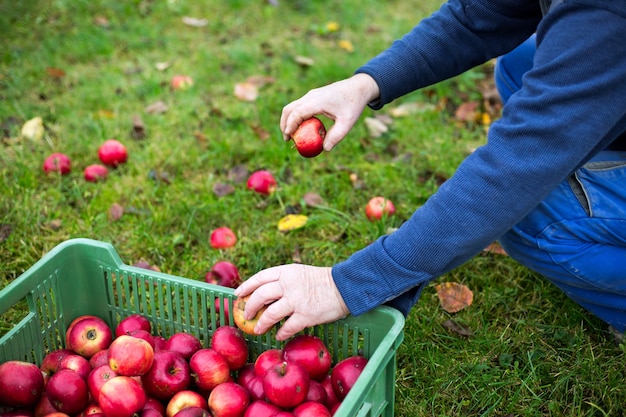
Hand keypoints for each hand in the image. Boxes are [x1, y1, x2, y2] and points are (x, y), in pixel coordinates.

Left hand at [234, 264, 349, 339]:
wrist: (345, 287)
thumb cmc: (323, 281)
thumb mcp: (300, 273)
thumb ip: (284, 281)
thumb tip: (265, 293)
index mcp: (286, 272)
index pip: (260, 277)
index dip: (246, 286)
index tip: (238, 295)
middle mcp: (288, 284)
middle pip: (260, 296)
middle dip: (250, 307)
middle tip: (246, 315)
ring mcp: (296, 300)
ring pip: (270, 314)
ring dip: (261, 323)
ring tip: (258, 329)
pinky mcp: (306, 315)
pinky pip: (287, 327)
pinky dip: (280, 333)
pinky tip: (278, 336)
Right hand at [280, 73, 379, 150]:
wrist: (358, 87)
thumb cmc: (354, 104)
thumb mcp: (347, 122)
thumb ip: (336, 136)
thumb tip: (325, 149)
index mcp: (317, 101)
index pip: (297, 113)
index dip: (290, 126)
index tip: (289, 138)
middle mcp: (311, 96)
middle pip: (289, 109)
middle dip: (285, 124)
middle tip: (287, 139)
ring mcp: (311, 95)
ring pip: (292, 106)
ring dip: (289, 120)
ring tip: (293, 135)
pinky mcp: (313, 96)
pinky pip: (299, 106)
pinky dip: (296, 116)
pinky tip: (302, 127)